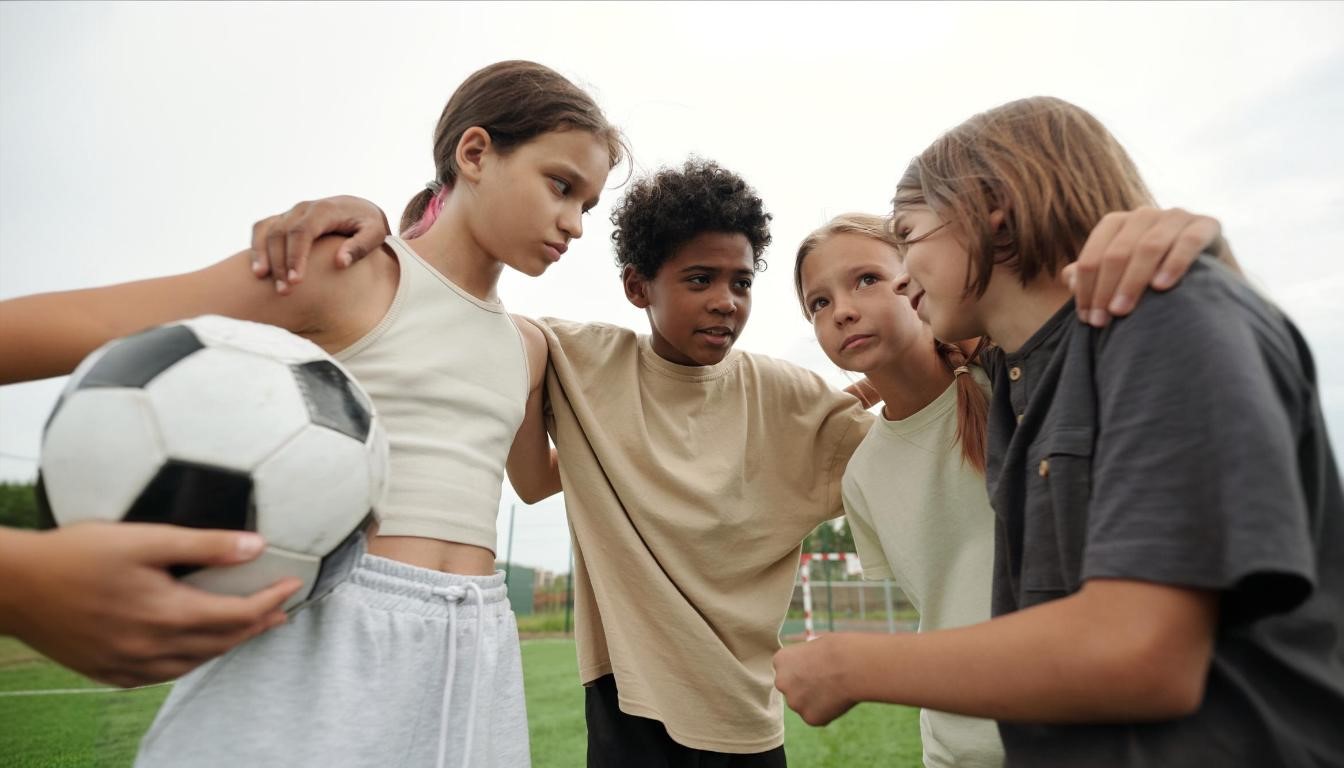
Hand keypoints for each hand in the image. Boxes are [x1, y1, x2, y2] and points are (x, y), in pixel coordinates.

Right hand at [1, 524, 301, 686]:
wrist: (14, 586)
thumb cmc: (77, 554)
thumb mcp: (145, 539)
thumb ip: (205, 545)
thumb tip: (257, 546)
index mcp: (166, 614)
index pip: (237, 616)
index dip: (270, 601)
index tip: (293, 585)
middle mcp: (151, 648)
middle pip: (221, 643)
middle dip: (255, 626)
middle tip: (280, 611)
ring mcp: (128, 665)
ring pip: (194, 662)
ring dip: (226, 645)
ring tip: (247, 629)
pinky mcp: (107, 671)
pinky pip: (161, 674)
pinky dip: (188, 660)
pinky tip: (193, 649)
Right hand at [248, 196, 390, 293]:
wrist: (359, 208)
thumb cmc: (369, 224)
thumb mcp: (375, 233)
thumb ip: (360, 247)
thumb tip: (340, 262)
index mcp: (325, 210)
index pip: (303, 232)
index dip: (296, 256)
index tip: (296, 282)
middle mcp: (303, 209)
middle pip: (282, 233)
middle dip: (280, 263)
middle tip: (285, 292)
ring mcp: (290, 213)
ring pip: (268, 231)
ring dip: (264, 257)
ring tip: (265, 282)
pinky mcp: (283, 220)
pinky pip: (263, 229)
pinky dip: (256, 247)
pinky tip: (258, 270)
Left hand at [773, 636, 857, 725]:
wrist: (852, 665)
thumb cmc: (838, 649)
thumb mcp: (815, 646)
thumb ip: (806, 660)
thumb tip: (810, 668)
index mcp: (781, 660)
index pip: (787, 670)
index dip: (804, 670)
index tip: (818, 667)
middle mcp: (781, 682)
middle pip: (792, 689)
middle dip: (806, 688)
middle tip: (827, 681)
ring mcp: (794, 702)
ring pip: (805, 705)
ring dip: (817, 701)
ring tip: (837, 688)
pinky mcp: (809, 718)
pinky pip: (818, 717)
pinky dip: (828, 712)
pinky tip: (839, 700)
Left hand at [1063, 207, 1223, 327]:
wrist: (1209, 280)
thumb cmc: (1153, 281)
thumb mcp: (1121, 279)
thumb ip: (1095, 276)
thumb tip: (1068, 277)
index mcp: (1117, 224)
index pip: (1093, 255)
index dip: (1086, 288)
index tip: (1087, 319)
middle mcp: (1144, 216)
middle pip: (1117, 252)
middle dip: (1106, 289)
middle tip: (1103, 321)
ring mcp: (1176, 217)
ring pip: (1148, 246)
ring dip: (1133, 281)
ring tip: (1123, 311)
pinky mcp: (1207, 224)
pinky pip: (1188, 240)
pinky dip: (1173, 263)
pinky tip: (1162, 287)